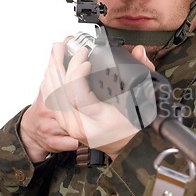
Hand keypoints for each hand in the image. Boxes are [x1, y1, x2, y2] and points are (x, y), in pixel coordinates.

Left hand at [20, 41, 154, 161]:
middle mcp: (82, 127)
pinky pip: (52, 102)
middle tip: (66, 47)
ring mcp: (71, 127)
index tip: (85, 60)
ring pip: (52, 96)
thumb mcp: (145, 101)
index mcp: (102, 122)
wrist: (128, 148)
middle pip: (60, 94)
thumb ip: (144, 73)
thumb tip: (139, 51)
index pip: (79, 98)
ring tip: (56, 51)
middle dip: (60, 65)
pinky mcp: (66, 125)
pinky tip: (52, 69)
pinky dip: (50, 82)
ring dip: (52, 71)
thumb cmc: (136, 126)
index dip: (77, 76)